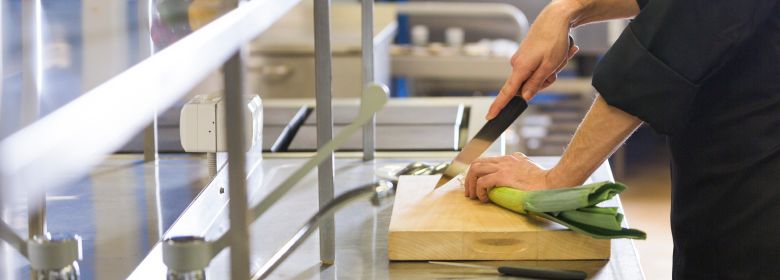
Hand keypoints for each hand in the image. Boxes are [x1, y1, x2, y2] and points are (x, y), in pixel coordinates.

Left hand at [464, 152, 552, 202]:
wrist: (553, 182)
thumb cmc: (544, 181)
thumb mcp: (530, 167)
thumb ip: (521, 166)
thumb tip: (516, 171)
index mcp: (510, 158)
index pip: (486, 160)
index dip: (478, 173)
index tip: (477, 185)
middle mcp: (505, 159)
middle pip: (476, 163)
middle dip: (469, 178)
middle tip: (470, 193)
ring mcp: (503, 166)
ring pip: (475, 169)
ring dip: (471, 185)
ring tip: (473, 197)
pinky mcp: (503, 176)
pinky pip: (483, 181)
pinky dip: (479, 191)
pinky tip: (484, 199)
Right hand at [486, 3, 578, 119]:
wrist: (556, 18)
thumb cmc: (553, 39)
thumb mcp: (549, 66)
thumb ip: (536, 83)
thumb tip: (525, 96)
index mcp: (521, 68)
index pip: (507, 92)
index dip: (499, 105)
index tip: (490, 115)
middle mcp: (518, 64)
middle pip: (530, 85)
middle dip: (547, 79)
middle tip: (557, 66)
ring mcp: (522, 59)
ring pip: (538, 75)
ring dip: (552, 68)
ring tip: (560, 54)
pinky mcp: (528, 55)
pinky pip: (539, 66)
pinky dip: (551, 61)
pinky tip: (561, 51)